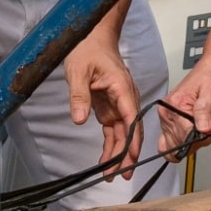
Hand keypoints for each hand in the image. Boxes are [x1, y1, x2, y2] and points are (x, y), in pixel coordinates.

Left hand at [66, 33, 142, 174]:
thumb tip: (79, 119)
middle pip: (130, 130)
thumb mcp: (78, 71)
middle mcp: (125, 98)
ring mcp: (118, 103)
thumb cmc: (88, 48)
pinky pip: (114, 129)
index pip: (131, 119)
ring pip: (123, 132)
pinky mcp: (110, 106)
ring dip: (119, 153)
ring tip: (113, 173)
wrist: (92, 37)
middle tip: (121, 174)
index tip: (129, 159)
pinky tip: (107, 158)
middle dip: (127, 154)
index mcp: (122, 88)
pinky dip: (112, 144)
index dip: (132, 141)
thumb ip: (79, 96)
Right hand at [159, 57, 210, 158]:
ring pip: (172, 145)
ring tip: (202, 128)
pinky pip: (171, 140)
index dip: (200, 138)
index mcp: (174, 106)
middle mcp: (166, 112)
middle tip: (206, 128)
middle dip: (193, 142)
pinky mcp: (170, 119)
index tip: (210, 129)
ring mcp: (166, 116)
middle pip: (175, 144)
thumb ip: (206, 112)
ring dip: (188, 142)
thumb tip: (202, 130)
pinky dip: (183, 141)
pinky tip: (194, 131)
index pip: (184, 137)